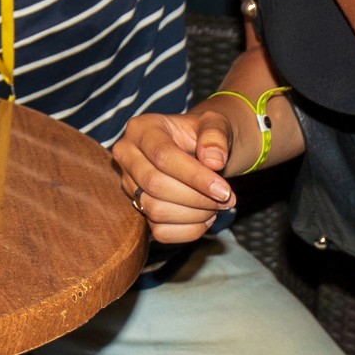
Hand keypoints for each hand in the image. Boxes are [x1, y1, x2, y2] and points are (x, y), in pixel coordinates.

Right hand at [109, 106, 237, 243]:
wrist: (198, 148)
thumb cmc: (203, 134)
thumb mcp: (215, 124)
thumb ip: (216, 136)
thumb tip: (214, 161)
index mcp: (142, 129)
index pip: (163, 156)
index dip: (195, 177)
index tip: (224, 191)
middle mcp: (127, 156)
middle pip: (155, 185)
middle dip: (197, 198)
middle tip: (227, 199)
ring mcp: (128, 184)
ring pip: (156, 210)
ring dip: (195, 215)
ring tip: (218, 206)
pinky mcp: (138, 208)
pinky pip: (160, 231)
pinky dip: (189, 230)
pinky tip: (205, 216)